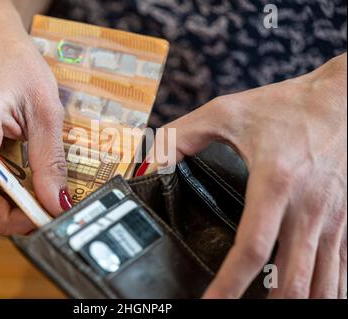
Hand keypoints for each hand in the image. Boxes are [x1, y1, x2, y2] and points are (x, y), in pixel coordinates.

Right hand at [0, 1, 70, 234]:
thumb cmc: (12, 60)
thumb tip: (56, 202)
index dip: (9, 219)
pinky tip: (25, 163)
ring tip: (43, 175)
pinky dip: (5, 179)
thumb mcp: (45, 108)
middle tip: (53, 201)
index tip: (42, 219)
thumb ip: (50, 159)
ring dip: (13, 192)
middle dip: (18, 208)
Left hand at [148, 53, 346, 297]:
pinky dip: (328, 292)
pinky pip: (342, 268)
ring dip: (300, 304)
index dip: (229, 284)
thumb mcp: (225, 111)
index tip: (209, 304)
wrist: (341, 98)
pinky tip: (313, 299)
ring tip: (273, 314)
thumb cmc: (285, 106)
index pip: (252, 248)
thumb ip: (182, 135)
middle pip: (294, 280)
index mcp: (274, 183)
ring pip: (323, 283)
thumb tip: (152, 162)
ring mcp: (331, 218)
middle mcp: (307, 208)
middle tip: (239, 317)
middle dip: (270, 308)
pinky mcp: (345, 219)